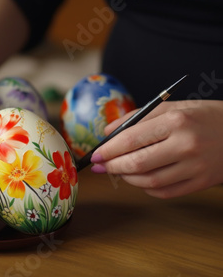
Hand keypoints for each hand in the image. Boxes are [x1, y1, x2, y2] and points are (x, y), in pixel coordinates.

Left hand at [90, 100, 222, 197]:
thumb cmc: (204, 116)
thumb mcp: (173, 107)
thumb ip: (137, 118)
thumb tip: (107, 134)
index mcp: (176, 121)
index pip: (132, 139)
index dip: (108, 150)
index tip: (95, 155)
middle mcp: (186, 145)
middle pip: (138, 163)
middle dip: (113, 167)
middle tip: (101, 166)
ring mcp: (196, 167)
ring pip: (149, 181)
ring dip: (127, 179)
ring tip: (119, 171)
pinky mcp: (202, 183)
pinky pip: (166, 192)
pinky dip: (147, 188)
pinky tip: (141, 179)